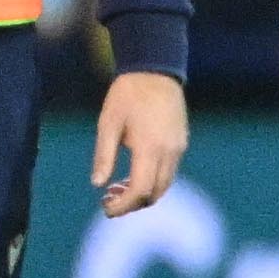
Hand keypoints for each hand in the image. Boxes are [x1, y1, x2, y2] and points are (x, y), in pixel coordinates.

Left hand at [94, 70, 189, 217]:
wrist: (155, 69)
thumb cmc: (127, 94)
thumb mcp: (108, 123)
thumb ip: (104, 155)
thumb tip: (97, 184)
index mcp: (150, 147)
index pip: (140, 190)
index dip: (123, 205)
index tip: (105, 208)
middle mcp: (169, 151)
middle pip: (155, 193)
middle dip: (132, 204)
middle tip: (108, 200)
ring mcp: (178, 148)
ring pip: (164, 185)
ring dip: (143, 194)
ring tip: (118, 187)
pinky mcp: (181, 143)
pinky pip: (169, 172)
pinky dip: (152, 181)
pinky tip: (134, 174)